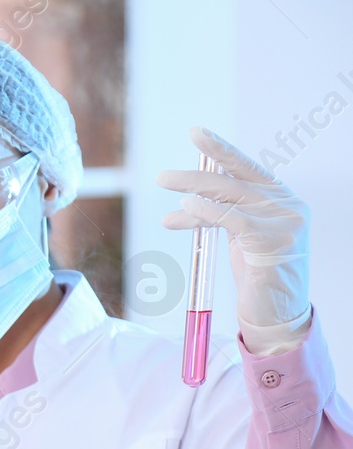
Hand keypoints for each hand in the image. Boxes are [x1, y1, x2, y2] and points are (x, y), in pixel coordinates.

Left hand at [157, 127, 309, 332]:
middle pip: (236, 179)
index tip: (196, 133)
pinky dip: (207, 210)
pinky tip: (184, 206)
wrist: (277, 315)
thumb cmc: (257, 276)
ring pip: (231, 196)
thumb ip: (221, 215)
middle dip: (197, 172)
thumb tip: (185, 202)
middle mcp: (287, 205)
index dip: (221, 150)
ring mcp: (285, 222)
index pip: (247, 168)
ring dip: (193, 188)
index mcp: (280, 199)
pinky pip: (234, 219)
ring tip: (163, 183)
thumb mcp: (237, 239)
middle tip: (162, 173)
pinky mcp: (274, 241)